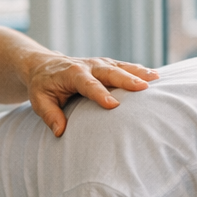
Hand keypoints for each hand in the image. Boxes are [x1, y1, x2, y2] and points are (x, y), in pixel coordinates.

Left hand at [23, 53, 158, 136]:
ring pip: (121, 67)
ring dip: (138, 72)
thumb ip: (50, 115)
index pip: (88, 85)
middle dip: (127, 80)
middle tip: (144, 88)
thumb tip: (60, 132)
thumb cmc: (42, 86)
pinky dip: (138, 70)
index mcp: (71, 74)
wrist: (43, 65)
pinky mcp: (106, 65)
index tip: (114, 105)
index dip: (100, 94)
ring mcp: (99, 64)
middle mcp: (88, 66)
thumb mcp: (39, 101)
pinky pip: (124, 67)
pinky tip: (155, 76)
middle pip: (110, 72)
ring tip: (157, 78)